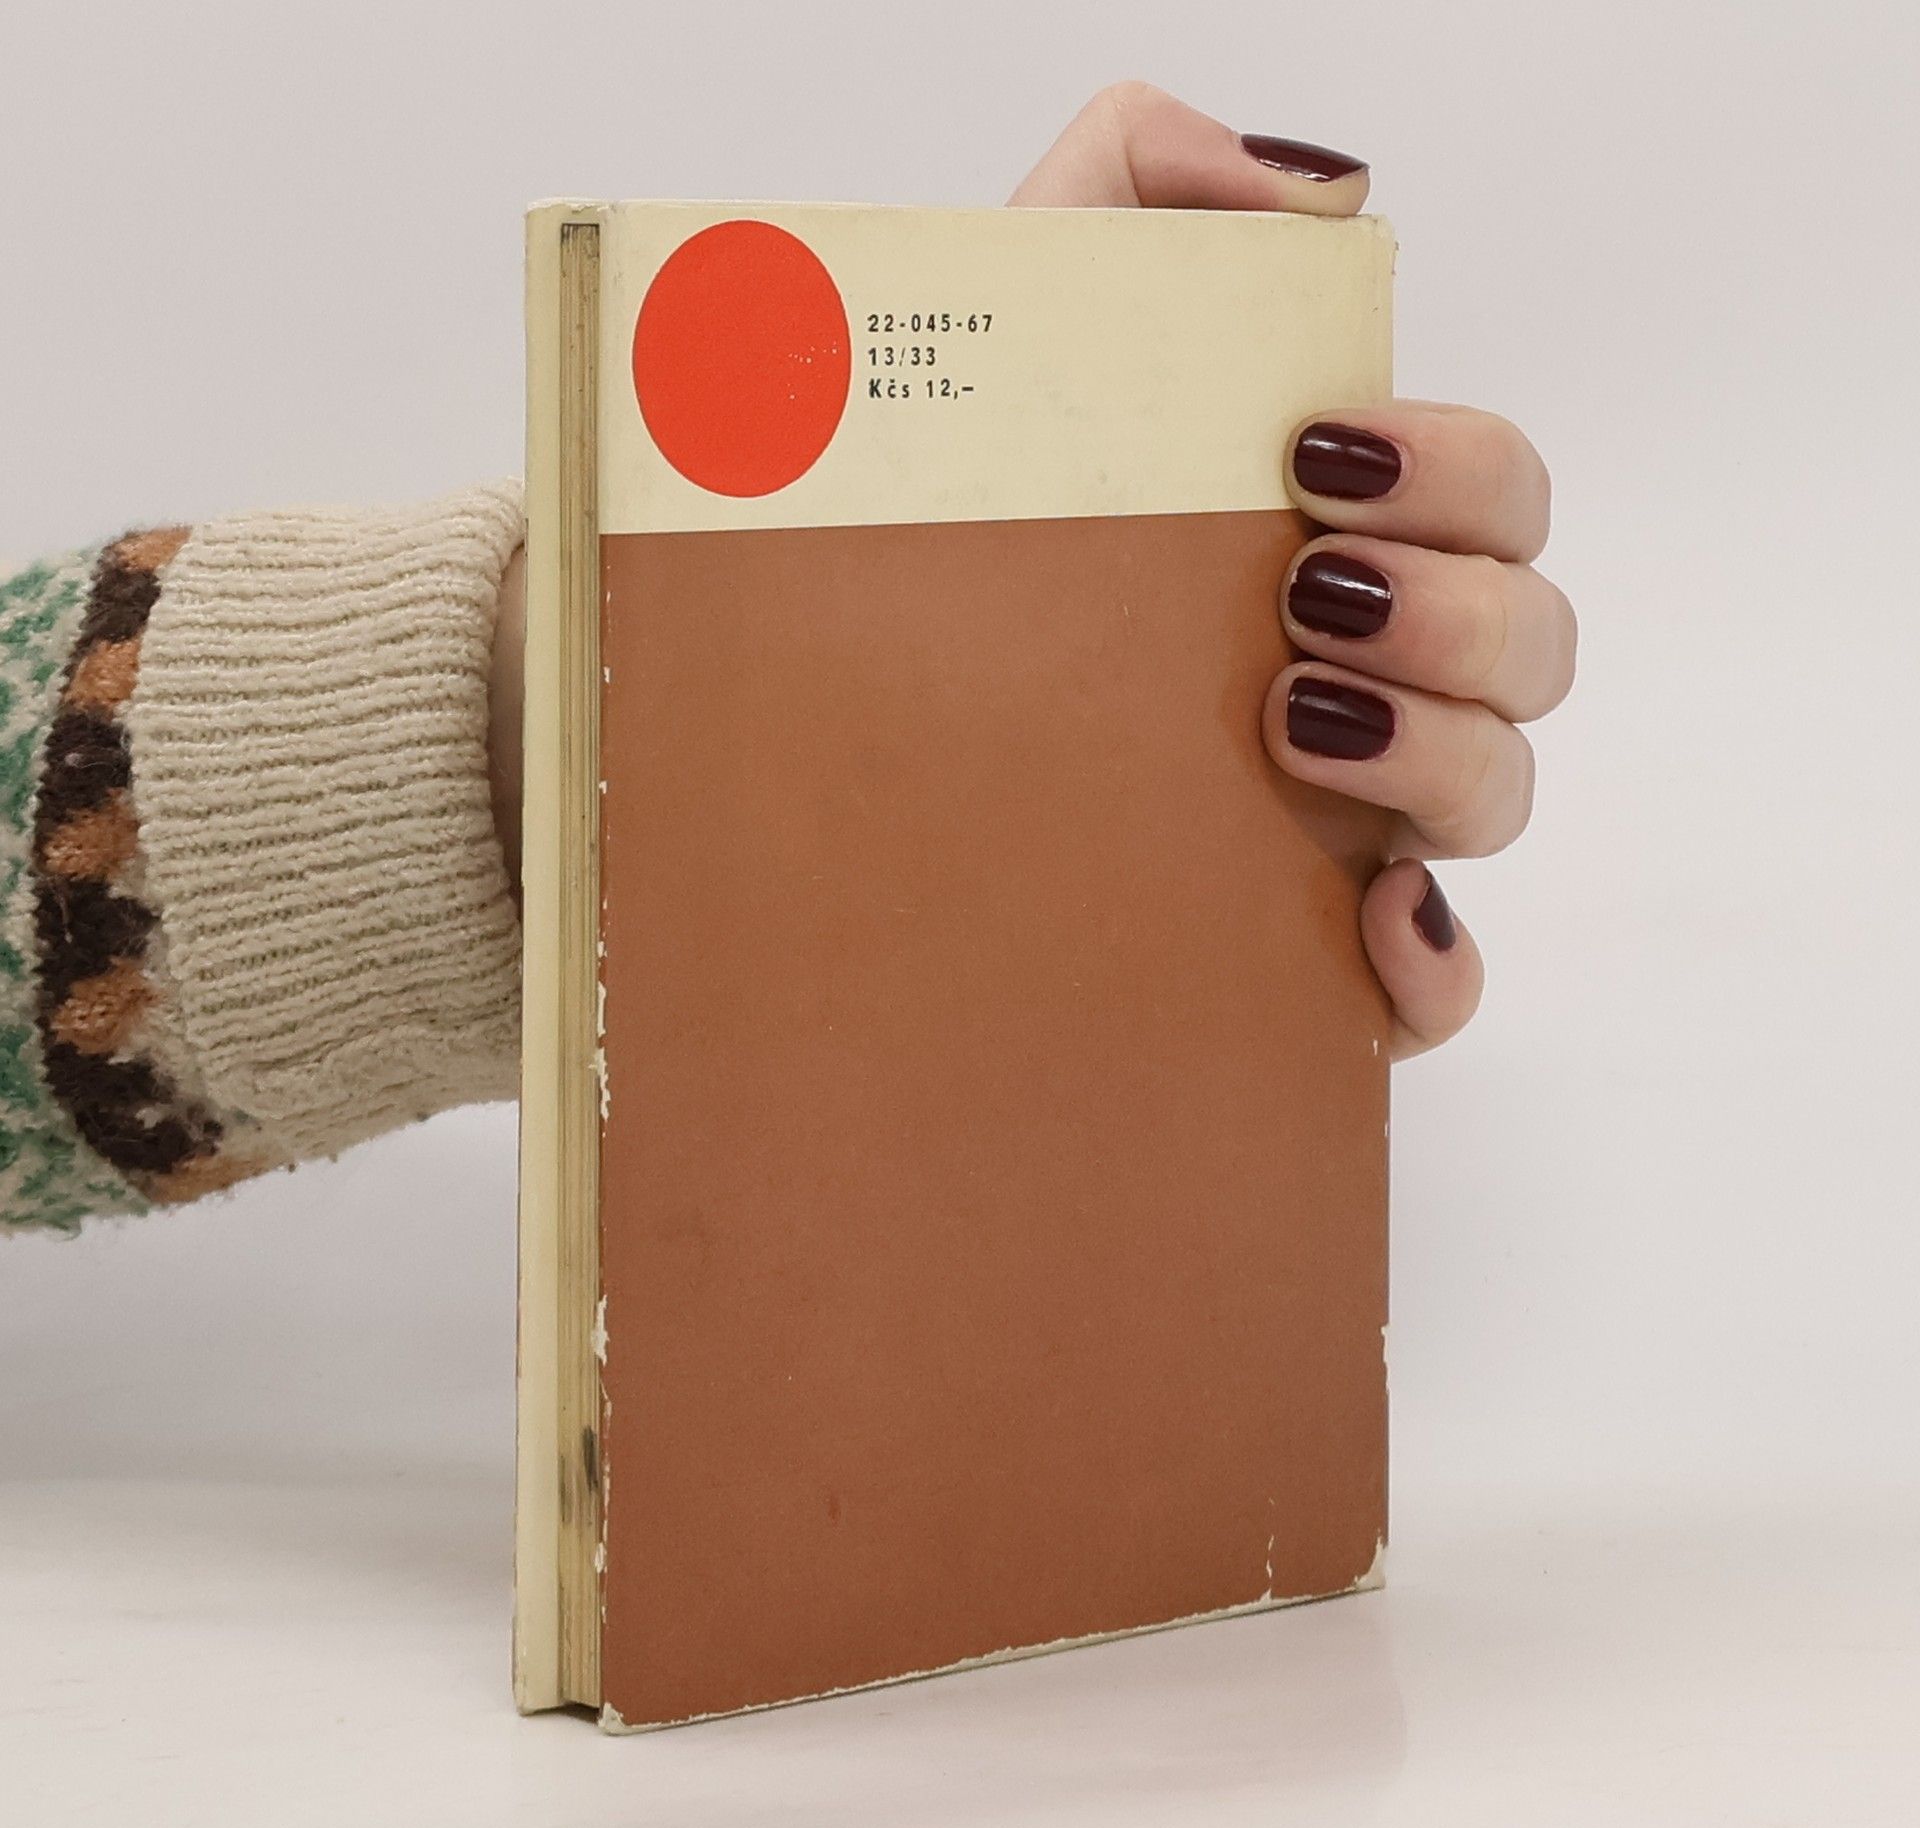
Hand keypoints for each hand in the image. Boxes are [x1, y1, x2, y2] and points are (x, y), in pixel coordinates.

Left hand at [1012, 85, 1575, 1057]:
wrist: (798, 711)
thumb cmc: (921, 520)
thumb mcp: (1005, 316)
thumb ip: (1139, 180)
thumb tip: (1318, 195)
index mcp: (1325, 541)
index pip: (1492, 493)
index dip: (1456, 470)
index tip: (1313, 462)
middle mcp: (1361, 675)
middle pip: (1532, 643)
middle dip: (1453, 609)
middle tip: (1304, 596)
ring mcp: (1340, 821)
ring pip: (1500, 794)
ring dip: (1441, 754)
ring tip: (1289, 720)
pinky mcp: (1298, 954)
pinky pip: (1432, 985)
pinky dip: (1436, 961)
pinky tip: (1373, 919)